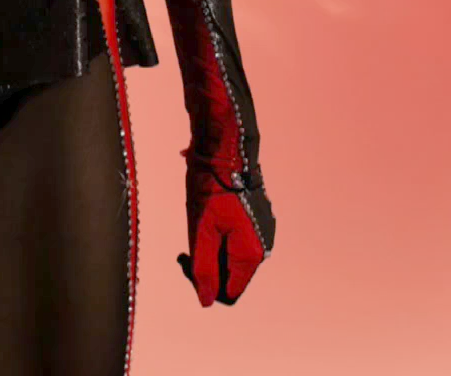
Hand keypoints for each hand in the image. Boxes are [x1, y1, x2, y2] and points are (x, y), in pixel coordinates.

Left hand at [176, 144, 274, 306]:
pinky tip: (210, 215)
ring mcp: (262, 231)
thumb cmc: (211, 188)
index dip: (207, 284)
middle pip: (232, 274)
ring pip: (233, 256)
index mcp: (251, 254)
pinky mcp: (257, 217)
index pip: (229, 292)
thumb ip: (204, 269)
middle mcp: (262, 247)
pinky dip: (222, 235)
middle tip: (188, 245)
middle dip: (209, 264)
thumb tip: (206, 301)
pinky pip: (238, 240)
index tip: (188, 261)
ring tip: (199, 225)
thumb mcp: (201, 231)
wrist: (225, 147)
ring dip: (214, 248)